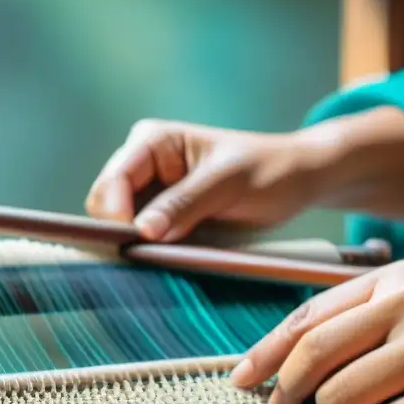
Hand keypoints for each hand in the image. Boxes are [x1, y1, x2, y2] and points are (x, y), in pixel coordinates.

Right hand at [85, 120, 318, 242]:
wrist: (296, 181)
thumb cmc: (268, 169)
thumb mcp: (228, 183)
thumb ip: (184, 203)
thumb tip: (142, 231)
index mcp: (152, 142)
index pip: (113, 181)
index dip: (116, 214)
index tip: (137, 241)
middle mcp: (143, 167)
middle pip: (107, 208)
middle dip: (123, 233)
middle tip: (156, 255)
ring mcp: (152, 197)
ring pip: (122, 230)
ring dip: (137, 248)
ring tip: (168, 258)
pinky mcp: (165, 222)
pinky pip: (144, 243)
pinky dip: (151, 255)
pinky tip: (171, 261)